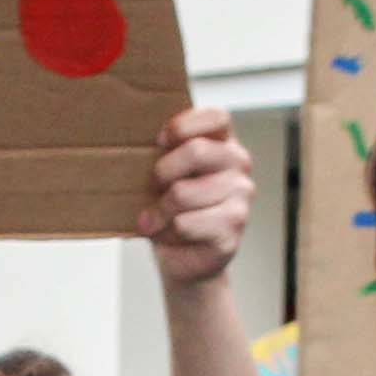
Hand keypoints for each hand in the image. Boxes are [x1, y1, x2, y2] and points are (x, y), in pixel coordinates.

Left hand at [140, 107, 254, 286]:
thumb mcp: (165, 174)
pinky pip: (185, 224)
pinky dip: (168, 232)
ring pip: (183, 193)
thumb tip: (135, 140)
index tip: (160, 141)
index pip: (216, 117)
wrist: (182, 257)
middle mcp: (238, 165)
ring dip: (160, 210)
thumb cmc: (171, 208)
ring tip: (158, 219)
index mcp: (224, 143)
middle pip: (196, 151)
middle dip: (162, 172)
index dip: (184, 126)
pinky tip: (171, 235)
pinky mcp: (232, 230)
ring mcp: (240, 198)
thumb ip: (164, 153)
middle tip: (153, 186)